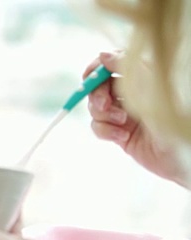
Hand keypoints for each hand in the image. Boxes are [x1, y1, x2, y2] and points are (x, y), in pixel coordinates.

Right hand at [85, 51, 186, 186]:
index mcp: (139, 77)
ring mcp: (123, 114)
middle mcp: (130, 94)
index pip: (108, 66)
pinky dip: (107, 132)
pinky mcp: (119, 133)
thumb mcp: (147, 83)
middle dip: (97, 96)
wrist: (181, 152)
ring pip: (95, 109)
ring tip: (123, 123)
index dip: (95, 70)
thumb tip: (102, 55)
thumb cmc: (171, 114)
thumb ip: (124, 66)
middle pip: (97, 88)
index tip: (90, 77)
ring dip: (105, 116)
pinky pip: (99, 128)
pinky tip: (123, 137)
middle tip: (105, 105)